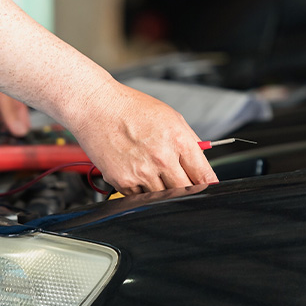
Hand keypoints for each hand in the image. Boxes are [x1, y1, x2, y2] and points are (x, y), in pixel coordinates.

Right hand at [70, 82, 218, 194]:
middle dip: (186, 188)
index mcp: (179, 140)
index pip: (204, 176)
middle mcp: (162, 159)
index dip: (208, 185)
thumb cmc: (132, 109)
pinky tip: (136, 169)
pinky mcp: (123, 182)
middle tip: (179, 179)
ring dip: (163, 189)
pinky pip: (141, 196)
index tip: (207, 188)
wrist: (96, 108)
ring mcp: (142, 173)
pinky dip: (142, 188)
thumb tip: (202, 165)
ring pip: (163, 197)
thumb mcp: (171, 117)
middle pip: (186, 191)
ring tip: (152, 169)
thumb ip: (189, 142)